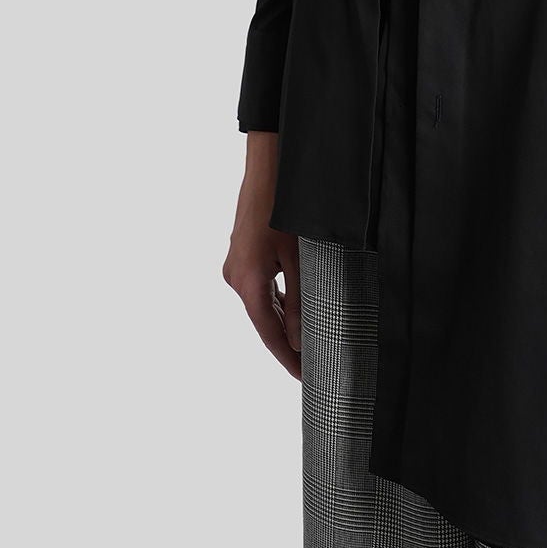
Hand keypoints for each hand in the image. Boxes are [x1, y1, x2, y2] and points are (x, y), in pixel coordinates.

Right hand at [223, 131, 301, 377]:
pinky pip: (257, 287)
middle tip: (311, 366)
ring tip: (306, 343)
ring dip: (281, 322)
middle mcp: (234, 278)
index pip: (269, 333)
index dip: (287, 359)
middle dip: (286, 344)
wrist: (268, 168)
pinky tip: (292, 309)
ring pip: (260, 304)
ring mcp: (234, 266)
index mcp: (247, 282)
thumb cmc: (285, 209)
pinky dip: (275, 301)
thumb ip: (300, 301)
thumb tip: (299, 340)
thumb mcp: (299, 258)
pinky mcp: (240, 255)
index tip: (305, 378)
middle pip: (262, 321)